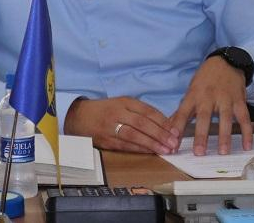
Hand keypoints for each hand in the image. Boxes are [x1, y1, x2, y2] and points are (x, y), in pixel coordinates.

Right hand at [64, 97, 179, 153]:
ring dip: (151, 144)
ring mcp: (110, 127)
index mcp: (124, 101)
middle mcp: (117, 112)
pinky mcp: (105, 140)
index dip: (162, 121)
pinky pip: (125, 146)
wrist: (79, 116)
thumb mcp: (122, 103)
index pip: (147, 111)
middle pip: (142, 123)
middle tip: (173, 142)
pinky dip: (139, 149)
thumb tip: (164, 123)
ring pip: (134, 136)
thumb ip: (140, 111)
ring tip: (165, 150)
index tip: (175, 130)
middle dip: (160, 134)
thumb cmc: (105, 110)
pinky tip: (150, 152)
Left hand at [168, 56, 252, 155]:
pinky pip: (244, 118)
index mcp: (193, 95)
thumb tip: (169, 128)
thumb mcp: (190, 91)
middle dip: (201, 135)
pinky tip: (246, 145)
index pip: (183, 112)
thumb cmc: (205, 79)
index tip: (173, 141)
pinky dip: (246, 132)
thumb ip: (182, 111)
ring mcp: (225, 98)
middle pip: (204, 117)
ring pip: (225, 118)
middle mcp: (208, 97)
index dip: (177, 126)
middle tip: (199, 152)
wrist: (226, 61)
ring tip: (223, 152)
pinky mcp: (239, 100)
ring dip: (224, 136)